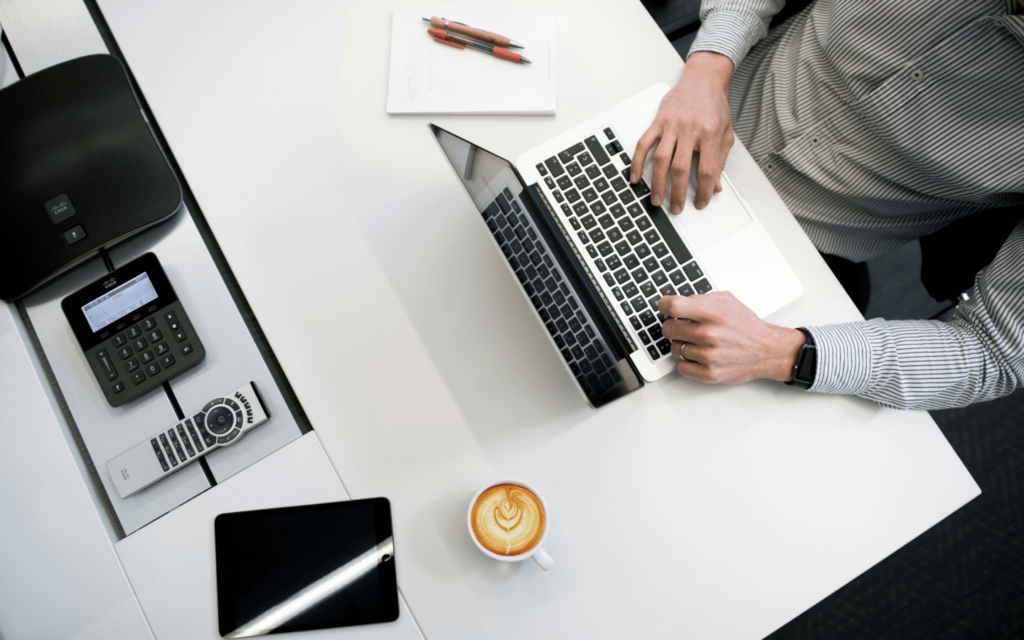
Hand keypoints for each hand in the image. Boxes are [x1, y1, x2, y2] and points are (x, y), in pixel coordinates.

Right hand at [631, 52, 734, 213]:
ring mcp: (671, 126)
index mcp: (710, 133)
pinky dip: (637, 162)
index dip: (704, 190)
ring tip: (656, 199)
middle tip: (676, 208)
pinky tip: (635, 177)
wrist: (702, 80)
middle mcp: (689, 129)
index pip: (707, 169)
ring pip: (661, 159)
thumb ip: (720, 160)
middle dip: (678, 192)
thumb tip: (716, 186)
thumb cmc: (714, 106)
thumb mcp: (725, 133)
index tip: (701, 202)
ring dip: (657, 183)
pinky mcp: (658, 122)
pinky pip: (643, 144)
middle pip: (681, 168)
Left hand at [658, 292, 805, 383]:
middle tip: (683, 327)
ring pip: (674, 349)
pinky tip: (699, 356)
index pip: (673, 307)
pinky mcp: (709, 374)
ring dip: (682, 345)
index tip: (664, 307)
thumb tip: (678, 302)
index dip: (664, 305)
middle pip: (668, 329)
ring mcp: (709, 356)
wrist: (767, 350)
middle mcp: (709, 335)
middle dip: (673, 326)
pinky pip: (682, 367)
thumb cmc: (747, 326)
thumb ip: (701, 299)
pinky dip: (687, 362)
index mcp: (713, 314)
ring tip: (698, 342)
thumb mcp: (727, 301)